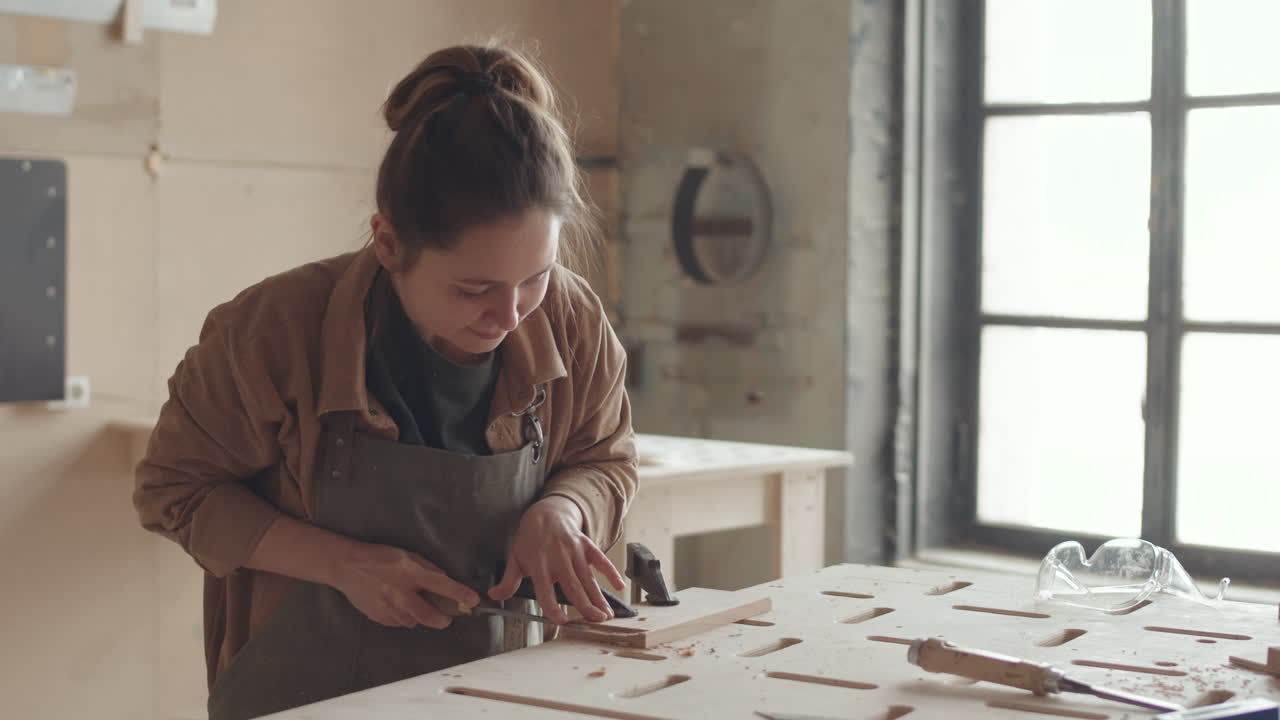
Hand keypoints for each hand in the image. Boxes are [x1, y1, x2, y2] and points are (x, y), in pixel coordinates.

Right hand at [332, 542, 479, 628]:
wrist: (347, 566)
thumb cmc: (380, 558)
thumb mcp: (408, 556)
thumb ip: (428, 570)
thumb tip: (446, 582)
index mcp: (410, 573)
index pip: (442, 586)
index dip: (460, 594)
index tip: (473, 600)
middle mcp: (400, 592)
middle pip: (430, 616)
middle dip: (443, 619)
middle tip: (446, 617)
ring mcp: (388, 607)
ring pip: (414, 622)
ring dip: (420, 617)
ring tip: (413, 603)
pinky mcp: (378, 616)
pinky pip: (399, 623)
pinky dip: (404, 617)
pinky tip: (398, 605)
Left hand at [488, 496, 625, 623]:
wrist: (546, 514)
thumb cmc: (529, 540)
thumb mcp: (515, 558)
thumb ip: (508, 580)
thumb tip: (494, 595)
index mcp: (539, 565)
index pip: (545, 591)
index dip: (552, 607)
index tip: (561, 621)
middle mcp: (558, 559)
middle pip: (573, 586)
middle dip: (585, 605)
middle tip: (596, 621)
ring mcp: (574, 551)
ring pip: (588, 578)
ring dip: (599, 597)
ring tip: (607, 614)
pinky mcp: (586, 546)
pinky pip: (601, 560)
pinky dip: (611, 572)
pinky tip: (619, 586)